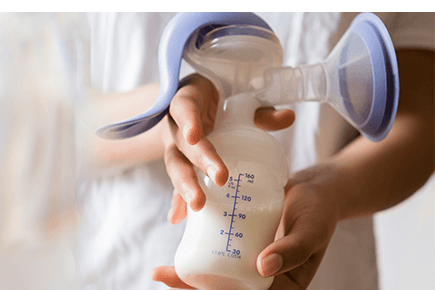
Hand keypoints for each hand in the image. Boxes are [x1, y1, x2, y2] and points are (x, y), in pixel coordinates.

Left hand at [152, 164, 340, 289]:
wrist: (318, 189)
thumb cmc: (319, 212)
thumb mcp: (310, 231)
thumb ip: (293, 249)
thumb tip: (263, 268)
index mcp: (281, 288)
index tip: (186, 288)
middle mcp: (262, 278)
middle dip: (190, 289)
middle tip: (161, 274)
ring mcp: (251, 261)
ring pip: (217, 275)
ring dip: (188, 277)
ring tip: (160, 270)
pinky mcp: (243, 242)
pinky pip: (219, 252)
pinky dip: (199, 253)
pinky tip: (178, 246)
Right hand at [162, 73, 294, 224]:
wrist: (195, 108)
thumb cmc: (219, 106)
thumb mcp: (237, 105)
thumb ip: (260, 113)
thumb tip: (288, 117)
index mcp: (188, 103)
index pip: (184, 108)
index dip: (188, 121)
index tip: (194, 137)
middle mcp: (175, 127)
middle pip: (182, 144)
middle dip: (200, 161)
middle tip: (220, 178)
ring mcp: (175, 148)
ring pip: (176, 166)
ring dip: (185, 186)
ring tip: (197, 204)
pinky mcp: (179, 167)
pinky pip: (175, 184)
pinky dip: (177, 201)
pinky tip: (177, 218)